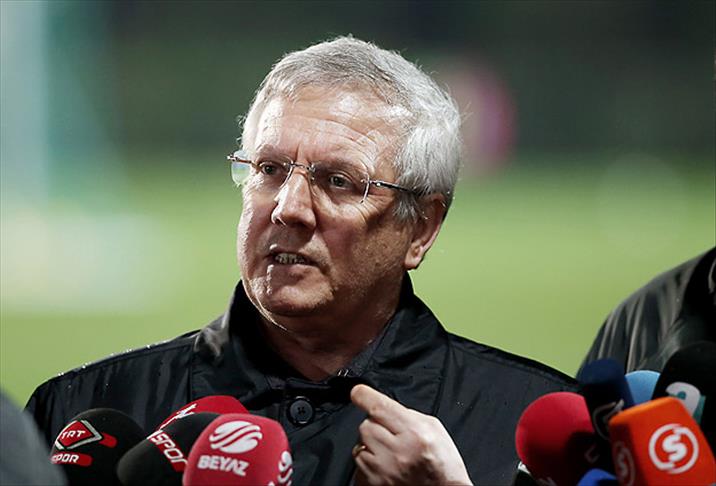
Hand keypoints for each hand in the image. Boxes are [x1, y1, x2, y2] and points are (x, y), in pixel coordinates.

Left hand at [350, 384, 471, 485]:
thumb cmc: (443, 465)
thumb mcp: (434, 429)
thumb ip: (408, 415)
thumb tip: (386, 409)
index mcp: (415, 434)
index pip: (380, 408)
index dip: (364, 396)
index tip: (358, 392)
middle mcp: (397, 452)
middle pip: (366, 425)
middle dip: (376, 427)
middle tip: (392, 437)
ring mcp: (383, 471)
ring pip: (360, 445)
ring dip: (371, 446)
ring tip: (391, 455)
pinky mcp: (373, 484)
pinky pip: (359, 465)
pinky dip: (369, 463)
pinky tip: (386, 467)